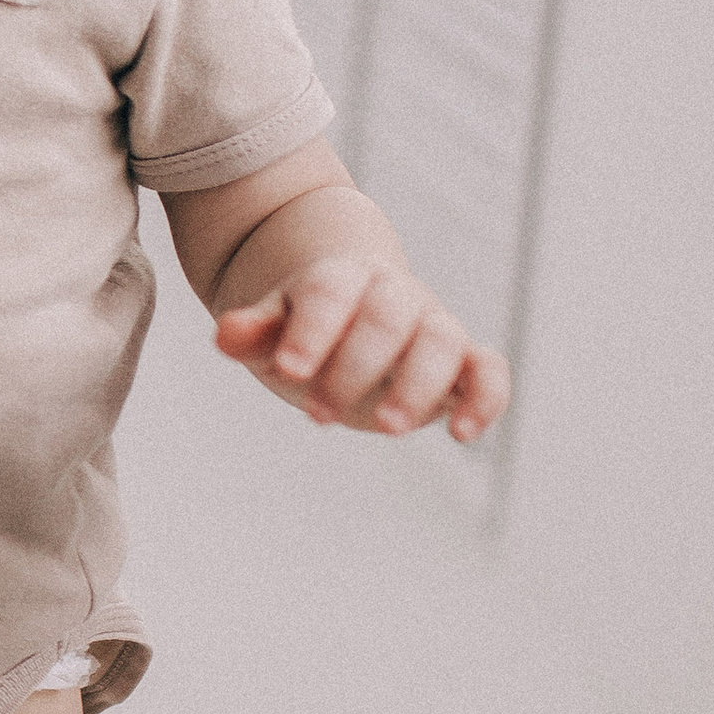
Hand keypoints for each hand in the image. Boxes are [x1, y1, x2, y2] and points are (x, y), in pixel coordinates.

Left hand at [215, 259, 510, 441]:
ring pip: (443, 341)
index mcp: (341, 278)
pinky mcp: (464, 362)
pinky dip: (485, 398)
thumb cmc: (305, 326)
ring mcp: (433, 325)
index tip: (289, 370)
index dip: (312, 330)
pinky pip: (489, 371)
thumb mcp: (273, 328)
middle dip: (354, 366)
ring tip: (386, 430)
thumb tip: (224, 336)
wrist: (354, 309)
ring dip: (417, 385)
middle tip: (315, 414)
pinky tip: (460, 435)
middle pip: (387, 317)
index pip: (329, 294)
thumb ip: (254, 332)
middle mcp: (395, 294)